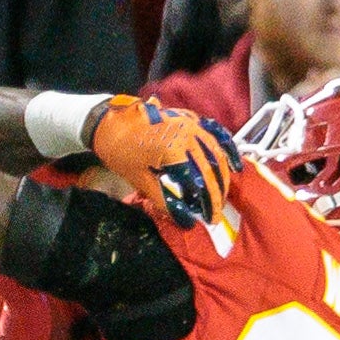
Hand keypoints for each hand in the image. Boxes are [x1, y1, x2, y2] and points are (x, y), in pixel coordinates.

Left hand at [88, 94, 238, 231]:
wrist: (107, 122)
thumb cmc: (120, 152)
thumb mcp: (139, 180)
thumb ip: (165, 201)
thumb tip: (186, 221)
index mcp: (175, 149)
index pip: (198, 181)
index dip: (206, 203)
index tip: (209, 219)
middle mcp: (188, 133)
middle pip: (210, 167)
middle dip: (216, 192)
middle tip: (216, 212)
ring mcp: (190, 122)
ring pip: (216, 150)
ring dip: (222, 174)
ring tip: (223, 193)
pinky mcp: (188, 118)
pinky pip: (213, 133)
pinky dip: (224, 148)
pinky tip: (232, 162)